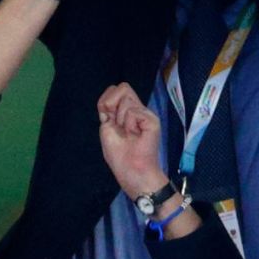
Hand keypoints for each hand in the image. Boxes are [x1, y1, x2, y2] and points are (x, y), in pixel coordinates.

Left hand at [98, 83, 166, 197]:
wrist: (131, 171)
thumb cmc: (120, 156)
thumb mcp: (107, 129)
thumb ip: (107, 112)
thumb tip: (109, 98)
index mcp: (127, 112)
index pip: (116, 89)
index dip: (106, 99)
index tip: (105, 117)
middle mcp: (138, 109)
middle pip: (123, 87)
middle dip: (111, 105)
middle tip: (117, 127)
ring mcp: (146, 113)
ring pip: (126, 101)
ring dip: (120, 120)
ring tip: (128, 135)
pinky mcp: (152, 119)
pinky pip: (133, 112)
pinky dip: (129, 125)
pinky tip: (135, 136)